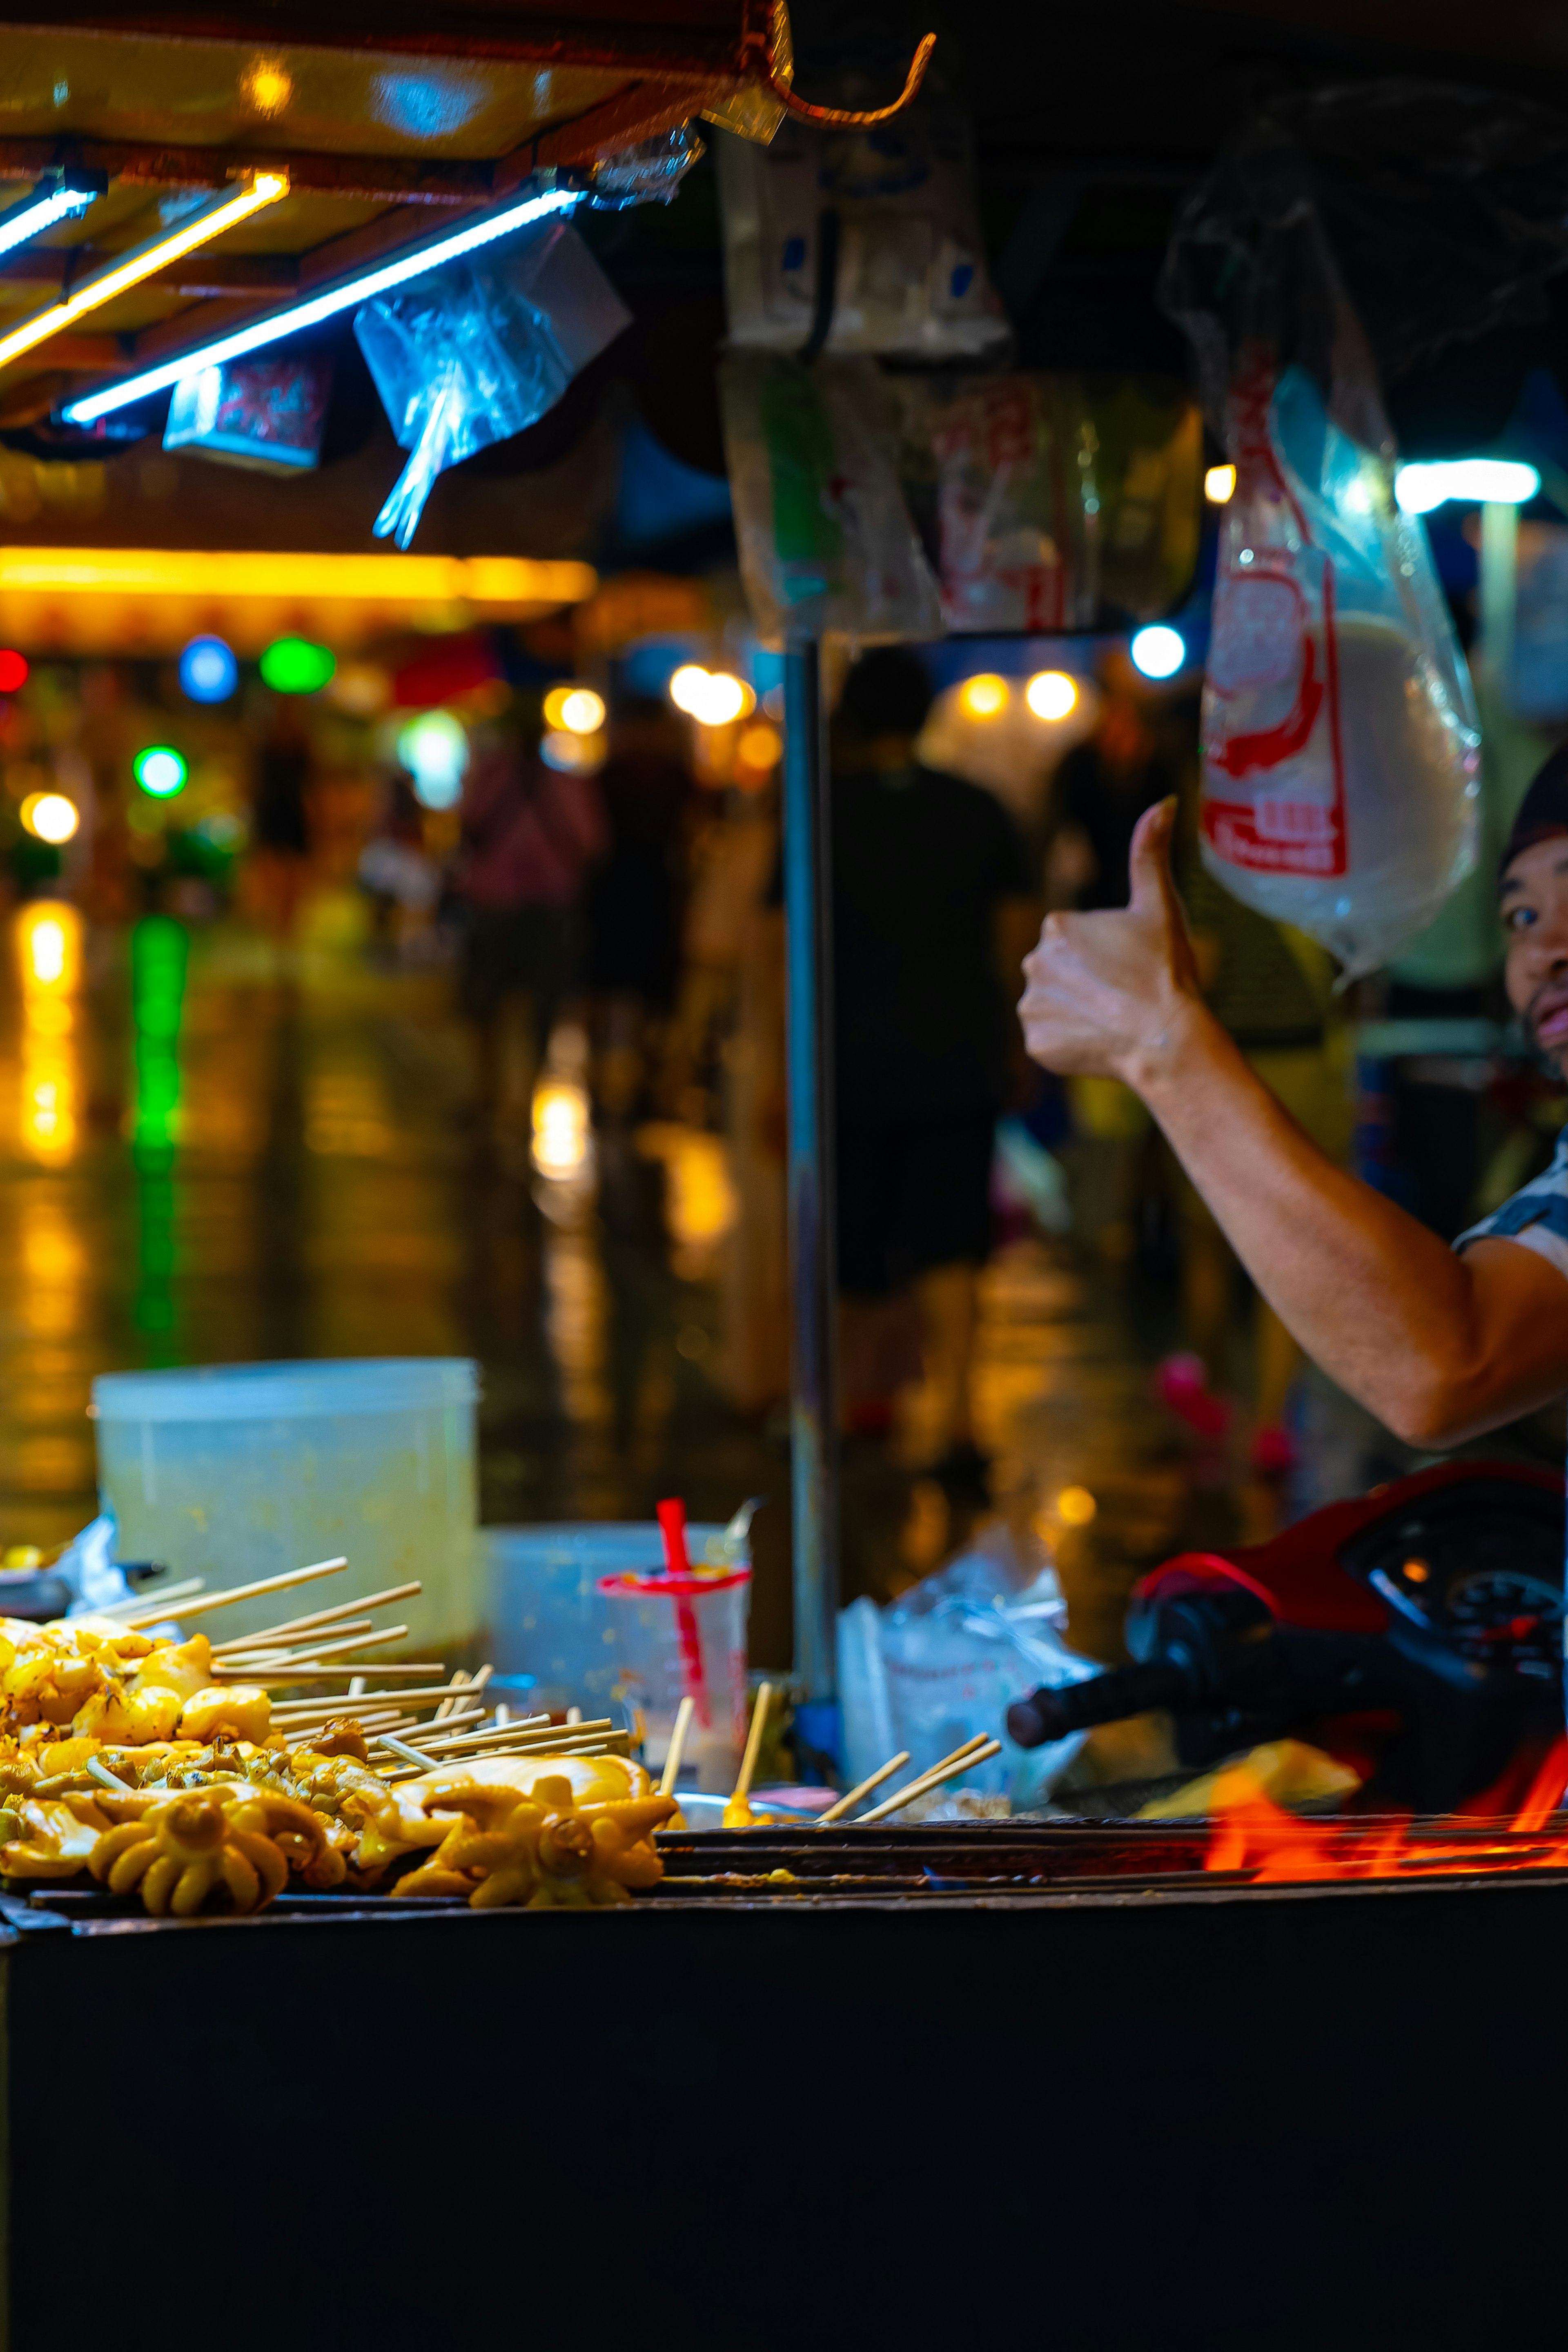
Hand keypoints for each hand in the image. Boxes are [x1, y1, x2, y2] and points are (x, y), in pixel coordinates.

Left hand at [1017, 798, 1203, 1086]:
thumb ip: (1150, 853)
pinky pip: (1050, 1039)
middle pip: (1064, 973)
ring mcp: (1031, 1005)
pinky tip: (1099, 1039)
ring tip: (1113, 1018)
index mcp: (1057, 927)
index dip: (1108, 956)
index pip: (1078, 942)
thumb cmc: (1166, 970)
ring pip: (1055, 1006)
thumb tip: (1164, 803)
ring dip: (1080, 1012)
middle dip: (1089, 984)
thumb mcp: (1160, 906)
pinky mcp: (1035, 1043)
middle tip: (1124, 995)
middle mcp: (1033, 962)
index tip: (1129, 967)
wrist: (1165, 1037)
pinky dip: (1072, 1042)